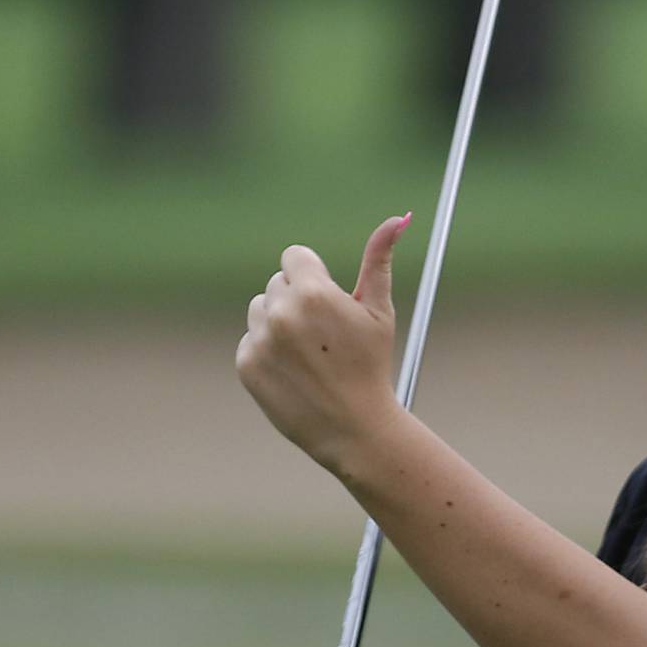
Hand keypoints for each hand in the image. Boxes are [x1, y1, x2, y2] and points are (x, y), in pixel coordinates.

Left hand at [237, 213, 411, 473]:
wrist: (354, 429)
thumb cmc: (372, 367)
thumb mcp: (379, 312)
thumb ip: (379, 261)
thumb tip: (400, 218)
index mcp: (313, 292)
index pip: (295, 256)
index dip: (314, 277)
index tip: (328, 303)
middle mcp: (281, 311)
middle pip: (278, 282)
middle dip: (298, 300)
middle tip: (324, 337)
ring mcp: (260, 338)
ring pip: (261, 308)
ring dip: (279, 322)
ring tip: (308, 354)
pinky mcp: (246, 363)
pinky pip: (251, 339)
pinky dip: (268, 351)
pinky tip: (294, 371)